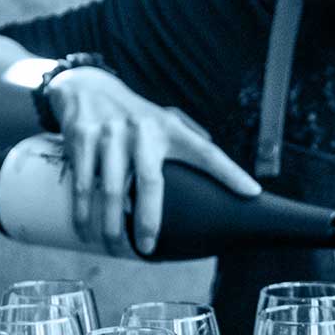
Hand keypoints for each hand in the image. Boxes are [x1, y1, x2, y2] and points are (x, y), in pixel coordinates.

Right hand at [46, 67, 261, 254]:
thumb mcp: (165, 120)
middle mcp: (142, 130)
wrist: (86, 86)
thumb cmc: (134, 115)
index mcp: (169, 129)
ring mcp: (110, 134)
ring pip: (111, 190)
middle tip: (148, 248)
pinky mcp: (82, 137)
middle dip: (148, 220)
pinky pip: (82, 182)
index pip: (206, 152)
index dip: (230, 172)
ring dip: (110, 225)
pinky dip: (82, 211)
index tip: (252, 193)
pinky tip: (85, 230)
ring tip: (113, 247)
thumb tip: (222, 170)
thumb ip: (192, 142)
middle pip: (149, 183)